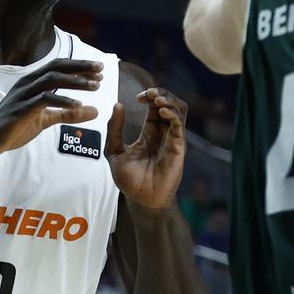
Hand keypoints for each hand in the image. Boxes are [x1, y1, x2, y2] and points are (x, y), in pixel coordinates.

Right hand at [0, 58, 101, 157]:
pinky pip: (43, 100)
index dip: (79, 65)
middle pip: (57, 68)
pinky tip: (78, 105)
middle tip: (101, 70)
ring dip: (75, 82)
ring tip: (94, 86)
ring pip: (51, 80)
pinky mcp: (20, 109)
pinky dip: (62, 101)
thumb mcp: (46, 119)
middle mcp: (28, 84)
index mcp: (33, 82)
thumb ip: (68, 113)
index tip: (100, 68)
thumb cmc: (14, 127)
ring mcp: (23, 95)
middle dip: (80, 67)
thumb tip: (95, 110)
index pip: (59, 66)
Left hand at [106, 87, 188, 211]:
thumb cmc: (129, 180)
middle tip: (149, 93)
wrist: (140, 200)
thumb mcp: (114, 151)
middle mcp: (163, 133)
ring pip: (179, 109)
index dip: (149, 96)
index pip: (155, 106)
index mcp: (150, 132)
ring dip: (170, 100)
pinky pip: (180, 125)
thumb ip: (114, 129)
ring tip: (157, 99)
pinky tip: (162, 112)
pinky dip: (173, 114)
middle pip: (169, 103)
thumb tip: (117, 105)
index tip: (138, 97)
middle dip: (161, 93)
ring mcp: (172, 138)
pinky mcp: (178, 146)